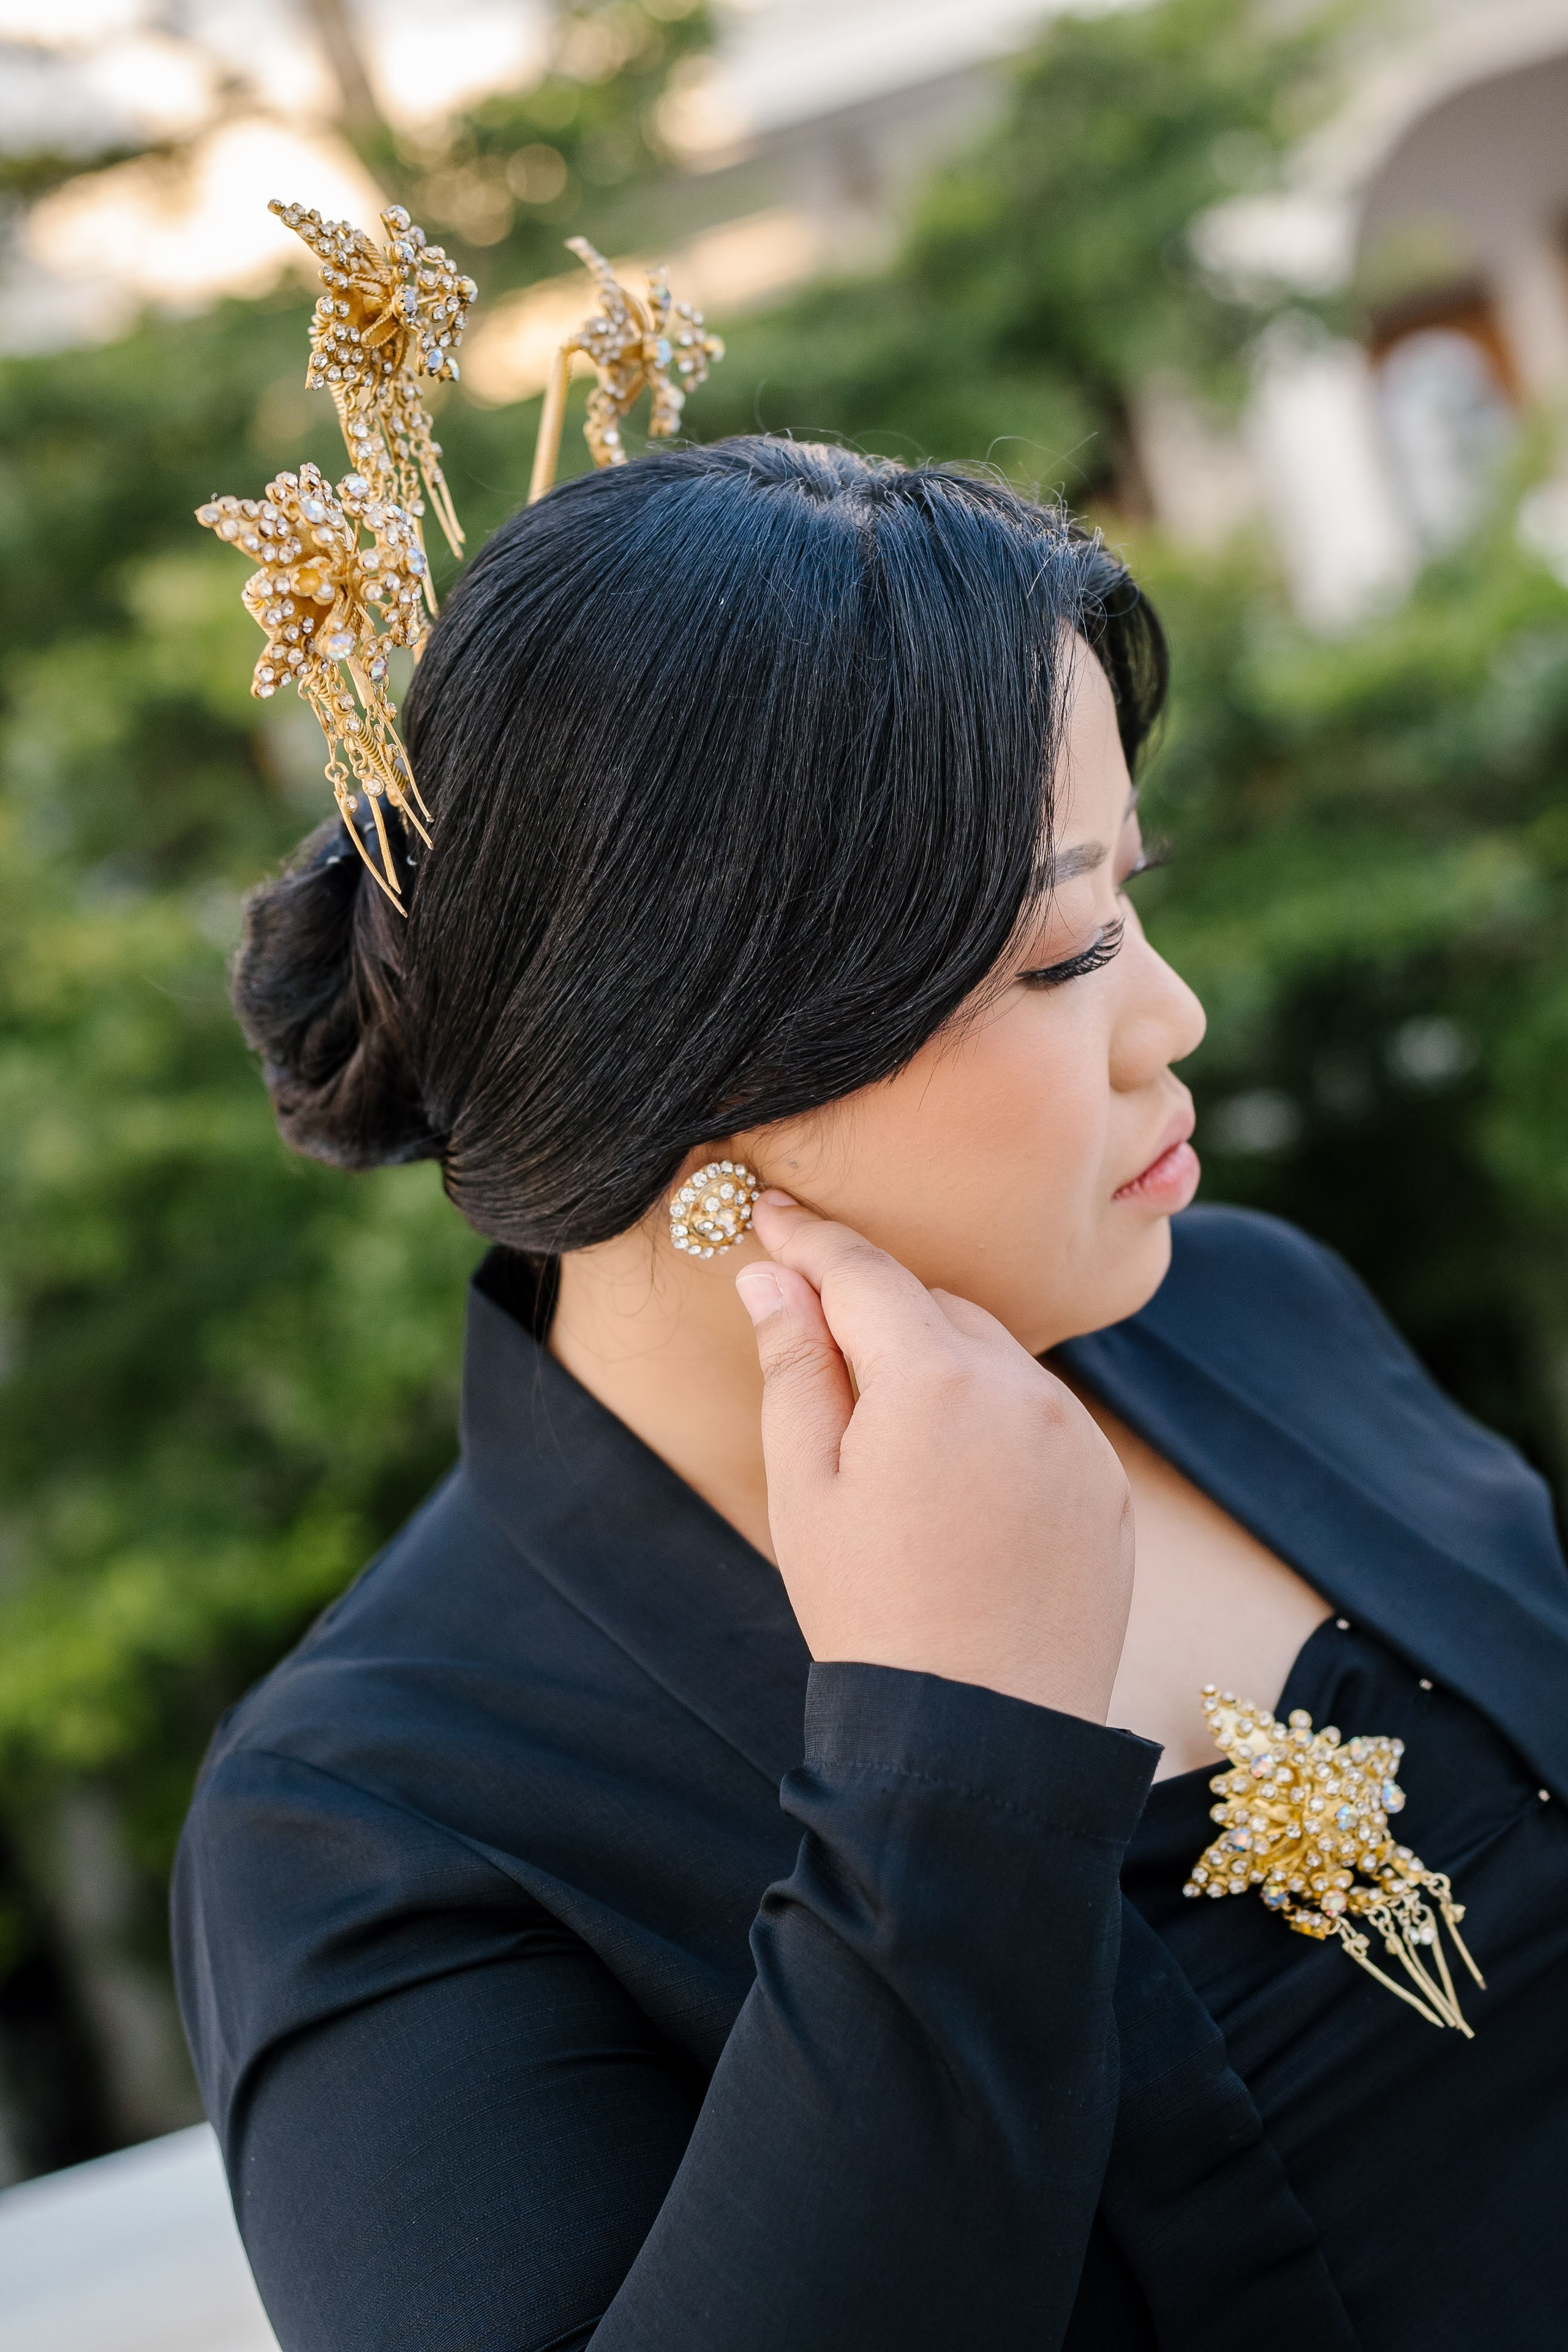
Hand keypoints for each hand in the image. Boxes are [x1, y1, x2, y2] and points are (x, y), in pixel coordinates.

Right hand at [734, 1195, 1133, 1722]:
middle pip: (934, 1307)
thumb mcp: (805, 1486)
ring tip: (889, 1444)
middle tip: (813, 1341)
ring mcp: (1077, 1438)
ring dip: (939, 1367)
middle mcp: (1024, 1389)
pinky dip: (993, 1421)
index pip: (863, 1271)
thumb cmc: (871, 1613)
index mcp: (936, 1379)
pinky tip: (954, 1487)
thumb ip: (794, 1365)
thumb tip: (773, 1276)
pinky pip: (1040, 1418)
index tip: (770, 1209)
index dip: (810, 1237)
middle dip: (875, 1312)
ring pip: (993, 1358)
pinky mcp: (1106, 1485)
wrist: (980, 1736)